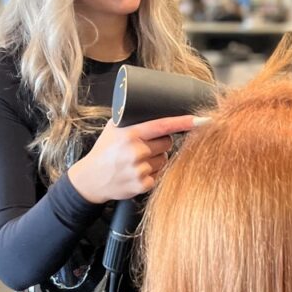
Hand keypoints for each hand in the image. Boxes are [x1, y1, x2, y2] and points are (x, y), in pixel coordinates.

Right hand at [67, 115, 197, 203]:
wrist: (90, 179)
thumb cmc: (103, 151)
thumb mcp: (112, 129)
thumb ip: (131, 119)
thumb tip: (151, 106)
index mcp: (130, 134)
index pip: (162, 125)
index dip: (183, 122)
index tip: (201, 120)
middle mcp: (135, 152)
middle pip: (167, 143)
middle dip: (160, 143)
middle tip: (144, 146)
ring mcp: (139, 170)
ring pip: (164, 160)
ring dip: (156, 159)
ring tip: (138, 161)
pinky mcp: (142, 185)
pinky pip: (159, 175)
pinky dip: (152, 173)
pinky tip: (137, 172)